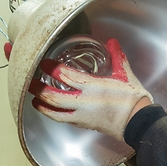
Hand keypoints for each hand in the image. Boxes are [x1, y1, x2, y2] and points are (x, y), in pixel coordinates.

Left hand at [29, 38, 151, 140]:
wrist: (138, 123)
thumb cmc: (133, 99)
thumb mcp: (125, 74)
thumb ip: (117, 56)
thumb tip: (111, 41)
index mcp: (93, 87)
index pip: (66, 76)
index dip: (51, 68)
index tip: (43, 62)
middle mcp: (84, 102)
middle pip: (53, 96)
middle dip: (38, 88)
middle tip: (29, 80)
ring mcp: (81, 115)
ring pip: (54, 110)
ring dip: (41, 103)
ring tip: (32, 96)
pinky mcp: (82, 124)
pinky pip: (61, 119)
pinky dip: (50, 113)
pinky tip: (45, 108)